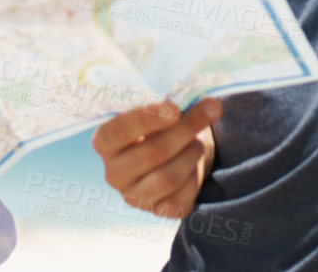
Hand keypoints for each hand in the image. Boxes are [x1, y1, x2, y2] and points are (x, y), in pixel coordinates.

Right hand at [93, 98, 221, 217]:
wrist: (174, 155)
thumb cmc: (161, 126)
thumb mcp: (159, 112)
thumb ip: (176, 107)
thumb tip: (212, 106)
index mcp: (105, 142)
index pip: (118, 132)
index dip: (146, 119)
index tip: (175, 108)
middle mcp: (114, 173)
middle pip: (152, 153)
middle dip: (185, 130)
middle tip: (209, 112)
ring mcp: (134, 196)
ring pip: (168, 178)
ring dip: (191, 154)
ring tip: (197, 141)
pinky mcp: (158, 211)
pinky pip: (181, 198)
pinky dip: (195, 177)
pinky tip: (193, 164)